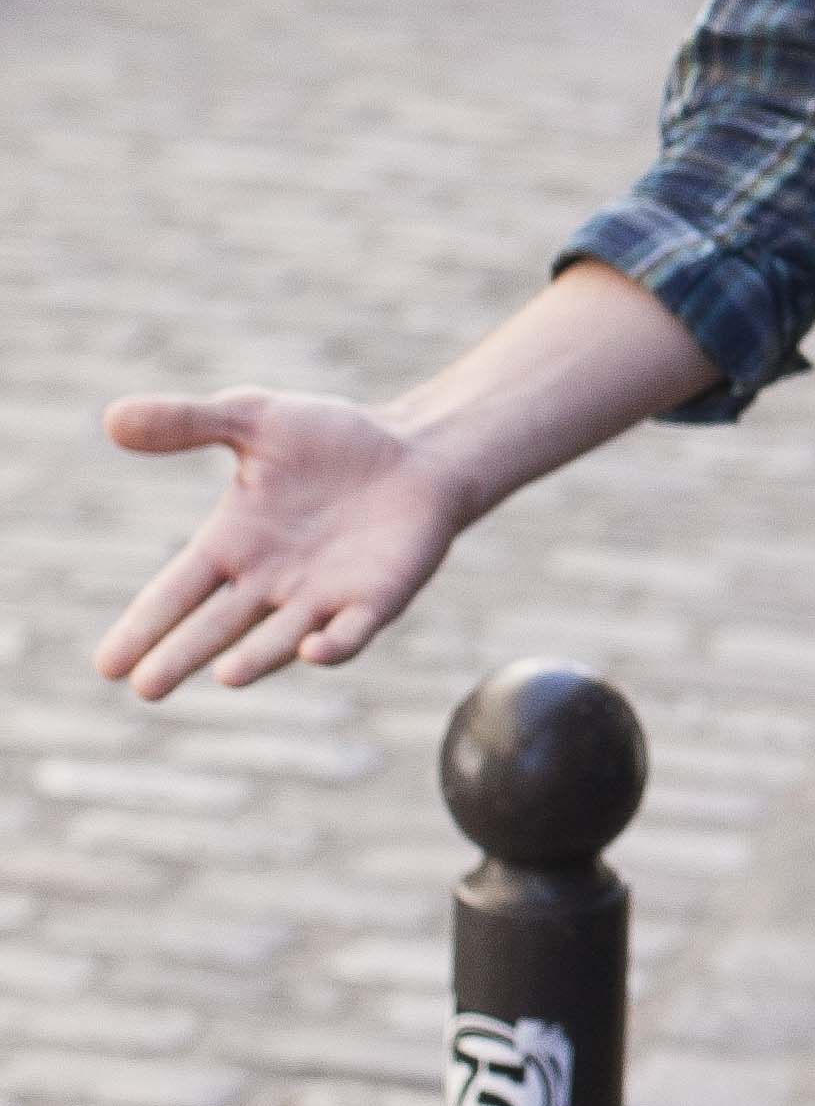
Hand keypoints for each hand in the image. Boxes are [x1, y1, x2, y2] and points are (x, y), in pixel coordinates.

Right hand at [94, 392, 474, 701]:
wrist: (417, 452)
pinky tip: (313, 649)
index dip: (144, 625)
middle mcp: (271, 582)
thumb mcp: (254, 418)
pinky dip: (332, 644)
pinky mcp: (376, 599)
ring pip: (280, 638)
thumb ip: (187, 422)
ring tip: (226, 676)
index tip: (106, 665)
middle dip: (182, 656)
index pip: (177, 591)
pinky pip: (350, 631)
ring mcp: (323, 597)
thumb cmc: (330, 440)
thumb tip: (111, 418)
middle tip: (145, 687)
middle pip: (217, 627)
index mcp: (234, 544)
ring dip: (256, 658)